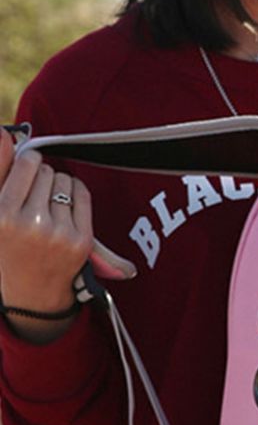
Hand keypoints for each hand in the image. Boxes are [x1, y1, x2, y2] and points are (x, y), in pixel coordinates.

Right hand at [0, 129, 93, 339]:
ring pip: (64, 181)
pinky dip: (75, 192)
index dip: (27, 163)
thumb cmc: (8, 243)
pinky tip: (65, 205)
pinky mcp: (81, 241)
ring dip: (57, 185)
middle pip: (46, 170)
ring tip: (46, 204)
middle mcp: (30, 224)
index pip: (27, 163)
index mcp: (1, 214)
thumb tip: (3, 133)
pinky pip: (82, 194)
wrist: (31, 291)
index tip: (24, 172)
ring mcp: (58, 233)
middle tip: (34, 196)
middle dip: (41, 176)